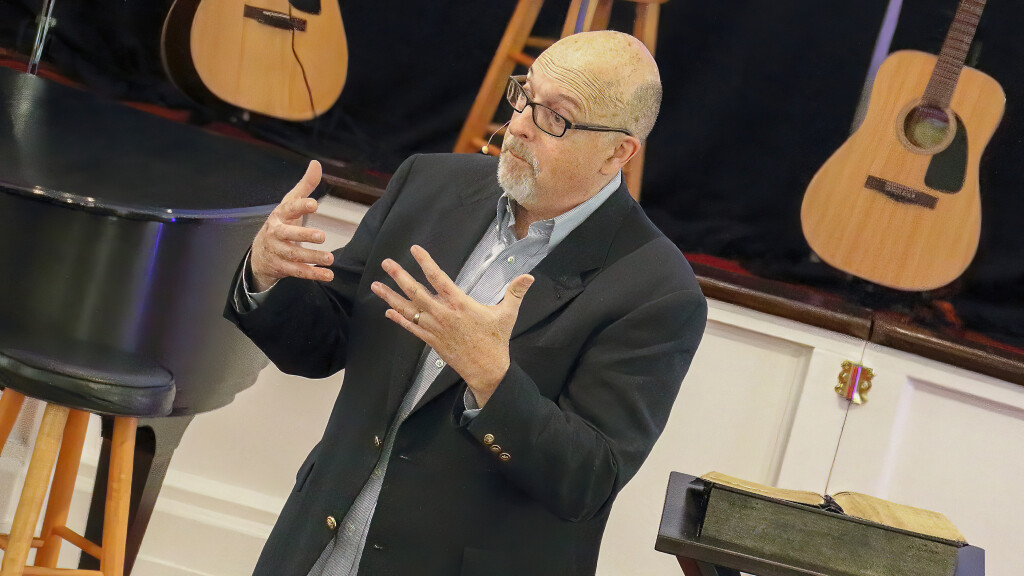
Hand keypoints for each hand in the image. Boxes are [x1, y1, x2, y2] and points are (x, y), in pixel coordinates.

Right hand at [250, 160, 334, 291]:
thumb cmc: (281, 223)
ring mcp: (277, 252)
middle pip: (288, 235)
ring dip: (312, 258)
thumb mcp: (290, 203)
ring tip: (330, 258)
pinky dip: (313, 274)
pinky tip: (327, 274)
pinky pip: (297, 272)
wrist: (260, 253)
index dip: (301, 206)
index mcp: (280, 215)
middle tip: (322, 236)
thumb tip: (316, 163)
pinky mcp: (282, 268)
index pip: (289, 208)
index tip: (314, 204)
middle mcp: (276, 233)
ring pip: (293, 256)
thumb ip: (305, 185)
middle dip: (304, 236)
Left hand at [371, 245, 533, 406]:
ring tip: (376, 285)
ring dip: (391, 296)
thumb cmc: (497, 340)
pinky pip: (411, 328)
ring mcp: (435, 328)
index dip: (425, 263)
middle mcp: (444, 314)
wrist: (487, 370)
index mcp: (460, 304)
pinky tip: (387, 311)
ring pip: (408, 309)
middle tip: (386, 263)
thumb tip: (529, 276)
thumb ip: (515, 292)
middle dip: (399, 276)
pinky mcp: (432, 341)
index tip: (414, 250)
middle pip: (416, 292)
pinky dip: (398, 319)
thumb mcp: (508, 314)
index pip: (439, 278)